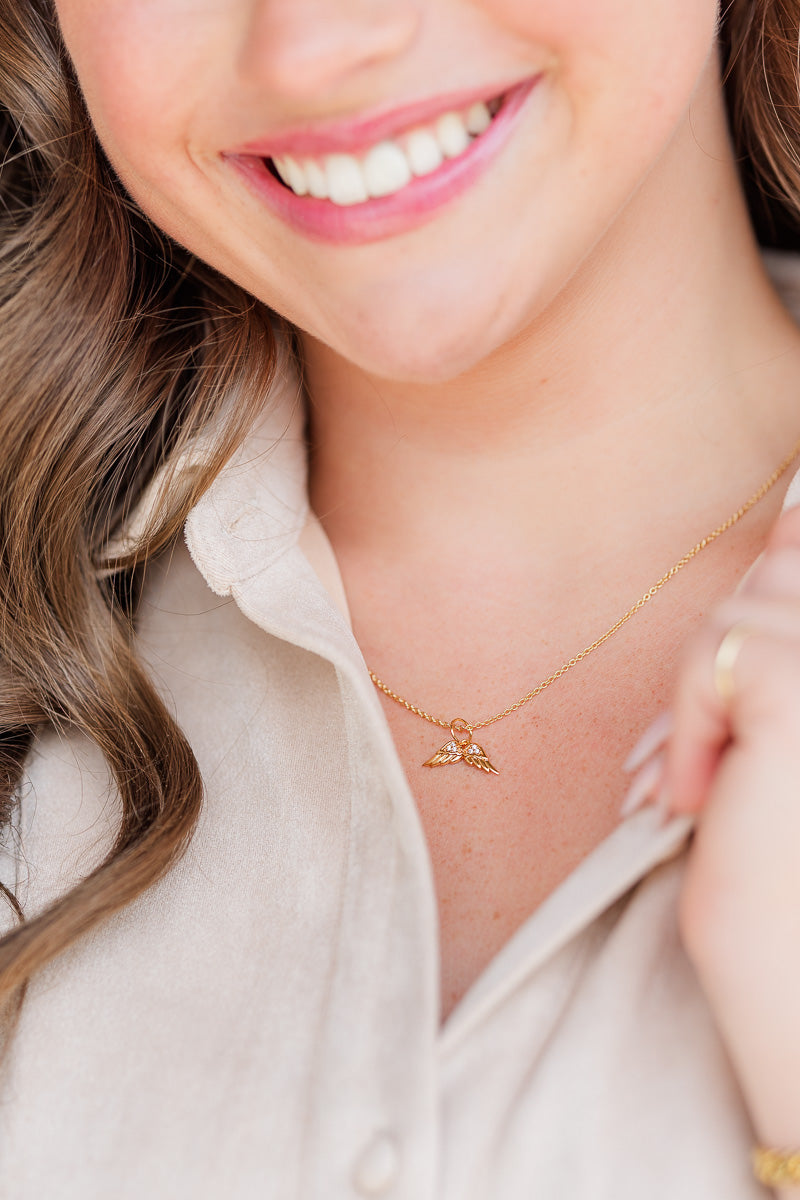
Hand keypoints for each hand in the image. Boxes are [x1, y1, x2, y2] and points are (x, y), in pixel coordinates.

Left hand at [626, 504, 799, 1152]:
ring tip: (703, 788)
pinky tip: (693, 797)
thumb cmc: (780, 854)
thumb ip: (786, 627)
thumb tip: (791, 516)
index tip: (750, 677)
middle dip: (723, 664)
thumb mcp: (780, 723)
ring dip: (700, 699)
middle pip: (775, 579)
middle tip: (707, 764)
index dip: (776, 584)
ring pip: (736, 616)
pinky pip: (718, 656)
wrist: (791, 973)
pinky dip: (687, 720)